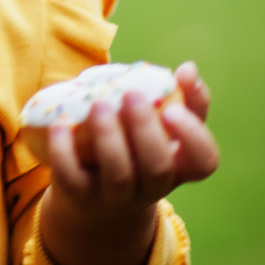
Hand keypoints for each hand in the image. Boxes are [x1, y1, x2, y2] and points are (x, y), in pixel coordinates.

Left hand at [46, 60, 219, 224]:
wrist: (95, 194)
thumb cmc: (137, 147)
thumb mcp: (164, 126)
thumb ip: (183, 98)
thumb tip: (188, 68)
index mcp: (180, 167)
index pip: (204, 162)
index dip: (194, 137)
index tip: (173, 108)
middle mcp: (153, 187)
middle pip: (157, 168)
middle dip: (145, 130)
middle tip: (131, 94)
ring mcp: (117, 196)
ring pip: (118, 175)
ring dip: (108, 138)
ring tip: (98, 104)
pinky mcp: (80, 196)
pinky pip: (72, 179)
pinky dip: (64, 152)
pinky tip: (60, 124)